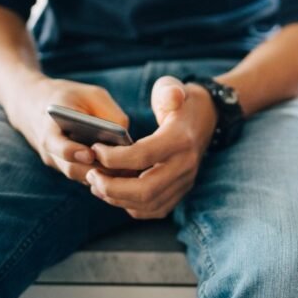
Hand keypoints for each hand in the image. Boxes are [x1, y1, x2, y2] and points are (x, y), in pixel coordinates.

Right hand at [7, 77, 129, 184]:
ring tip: (130, 173)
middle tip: (123, 169)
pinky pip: (86, 177)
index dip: (72, 152)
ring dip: (104, 177)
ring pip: (81, 177)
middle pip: (72, 169)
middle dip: (98, 170)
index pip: (57, 146)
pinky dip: (103, 176)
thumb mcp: (91, 95)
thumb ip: (109, 113)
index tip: (90, 154)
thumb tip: (127, 139)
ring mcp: (57, 163)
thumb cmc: (69, 96)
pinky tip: (126, 173)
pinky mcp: (67, 168)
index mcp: (50, 128)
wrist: (34, 103)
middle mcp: (50, 151)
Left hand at [87, 76, 216, 219]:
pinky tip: (116, 193)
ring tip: (97, 185)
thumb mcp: (174, 88)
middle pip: (145, 190)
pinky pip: (155, 210)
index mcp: (181, 139)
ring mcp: (185, 181)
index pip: (143, 156)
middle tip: (91, 175)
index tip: (95, 148)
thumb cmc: (182, 102)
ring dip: (118, 199)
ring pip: (148, 204)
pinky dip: (131, 206)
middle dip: (112, 187)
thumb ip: (170, 91)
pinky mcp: (182, 191)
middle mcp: (186, 165)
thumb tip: (172, 98)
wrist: (206, 118)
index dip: (114, 157)